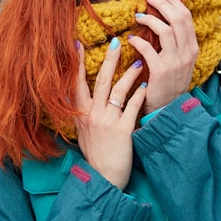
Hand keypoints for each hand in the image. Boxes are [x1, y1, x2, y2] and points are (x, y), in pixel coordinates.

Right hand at [74, 38, 147, 189]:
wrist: (103, 178)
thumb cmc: (94, 155)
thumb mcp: (80, 132)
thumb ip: (80, 113)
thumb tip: (73, 96)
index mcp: (80, 114)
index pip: (76, 83)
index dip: (76, 64)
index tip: (77, 44)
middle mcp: (92, 115)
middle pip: (101, 81)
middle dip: (109, 60)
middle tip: (116, 42)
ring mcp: (107, 122)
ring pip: (119, 91)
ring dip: (130, 74)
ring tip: (140, 62)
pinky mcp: (123, 130)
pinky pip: (133, 107)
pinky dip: (140, 95)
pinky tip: (146, 86)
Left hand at [127, 0, 197, 112]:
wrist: (168, 110)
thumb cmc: (169, 83)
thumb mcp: (179, 61)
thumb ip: (175, 42)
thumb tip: (164, 18)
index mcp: (192, 48)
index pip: (186, 16)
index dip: (173, 0)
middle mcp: (187, 53)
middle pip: (178, 18)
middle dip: (163, 3)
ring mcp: (176, 63)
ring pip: (166, 30)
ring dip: (150, 19)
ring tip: (138, 16)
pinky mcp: (161, 72)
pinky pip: (149, 49)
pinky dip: (139, 41)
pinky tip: (131, 39)